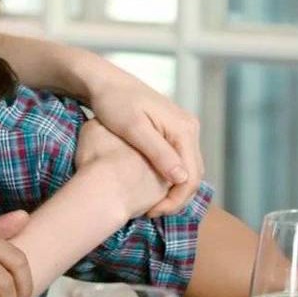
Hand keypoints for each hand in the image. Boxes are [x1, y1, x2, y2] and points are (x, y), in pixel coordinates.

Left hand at [84, 62, 203, 216]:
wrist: (103, 82)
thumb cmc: (113, 103)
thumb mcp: (132, 128)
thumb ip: (157, 152)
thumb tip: (181, 178)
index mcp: (184, 128)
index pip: (191, 174)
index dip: (175, 199)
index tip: (153, 212)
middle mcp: (189, 128)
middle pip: (194, 174)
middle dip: (175, 199)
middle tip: (151, 214)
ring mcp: (183, 129)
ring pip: (187, 169)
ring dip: (172, 191)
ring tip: (150, 206)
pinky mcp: (172, 132)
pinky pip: (178, 161)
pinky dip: (168, 178)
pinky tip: (150, 190)